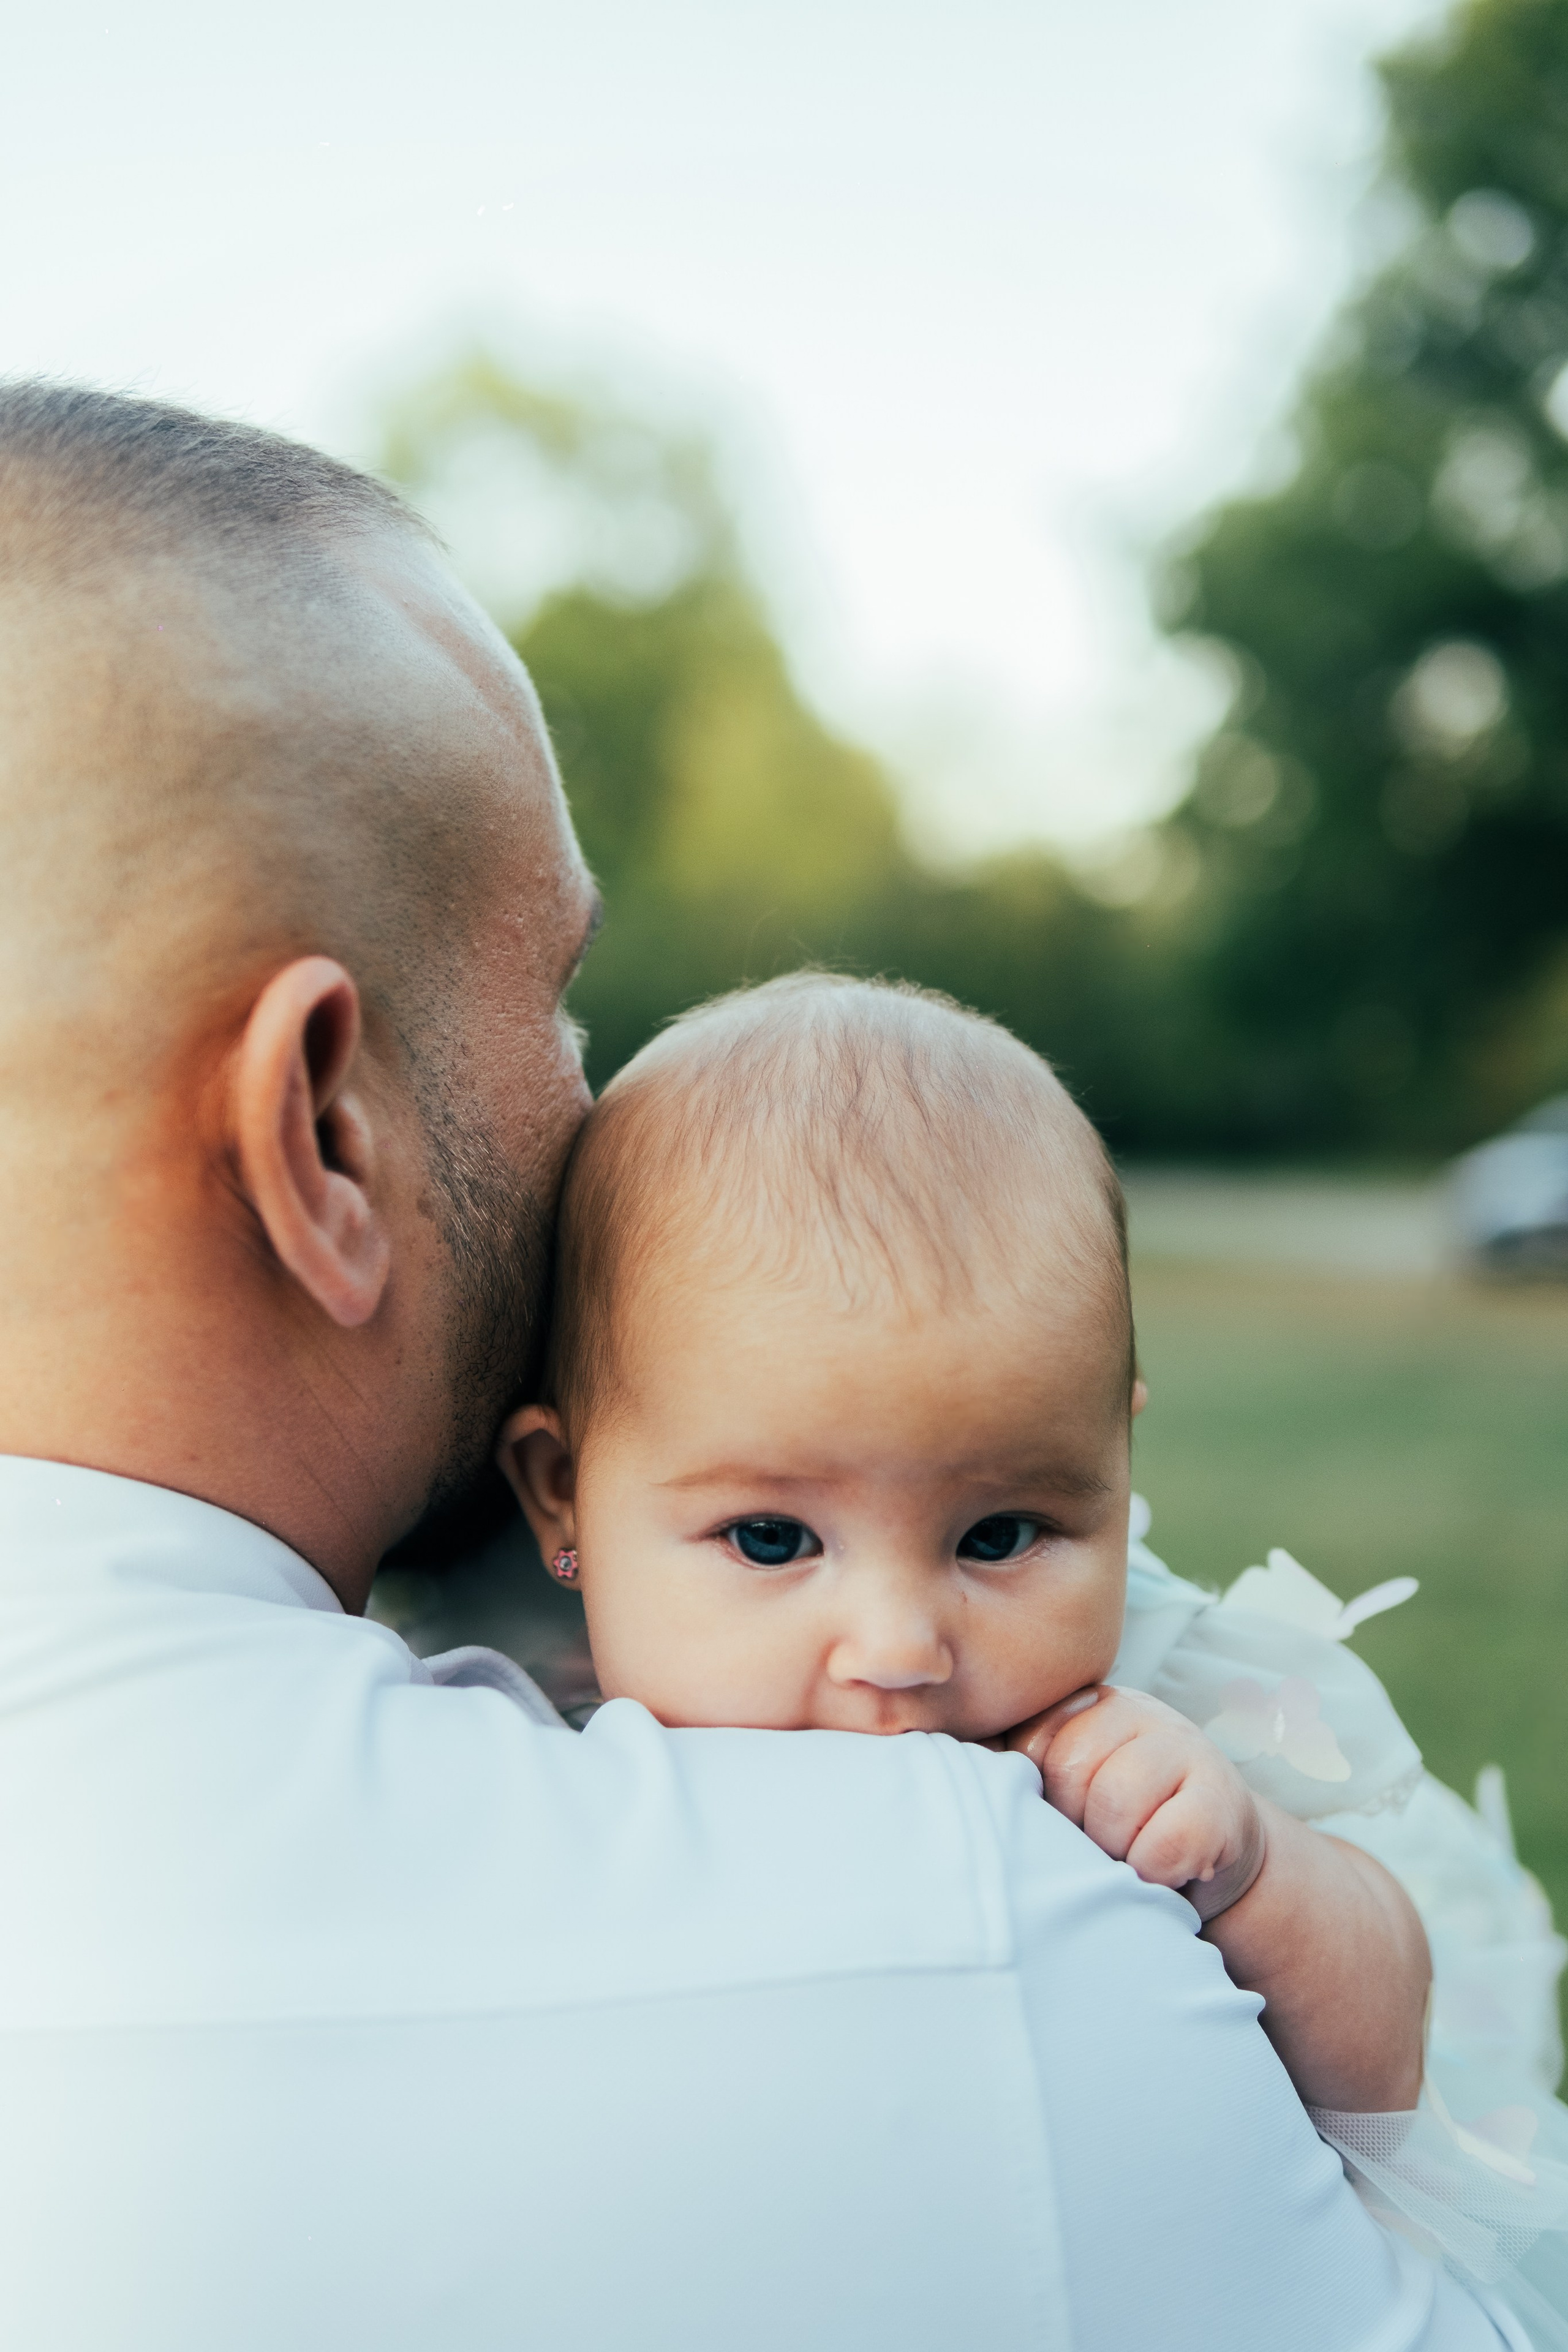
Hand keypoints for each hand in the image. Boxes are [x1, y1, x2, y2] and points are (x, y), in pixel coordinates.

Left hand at [1006, 1685, 1265, 1921]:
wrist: (1212, 1856)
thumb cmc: (1114, 1826)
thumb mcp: (1060, 1787)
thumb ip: (1006, 1765)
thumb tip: (923, 1752)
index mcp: (1082, 1705)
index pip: (1028, 1744)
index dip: (1037, 1798)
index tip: (1060, 1817)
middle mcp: (1133, 1709)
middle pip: (1069, 1771)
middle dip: (1076, 1826)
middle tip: (1099, 1841)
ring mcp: (1183, 1745)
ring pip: (1115, 1805)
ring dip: (1117, 1851)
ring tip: (1129, 1853)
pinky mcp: (1221, 1798)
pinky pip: (1164, 1845)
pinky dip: (1155, 1872)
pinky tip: (1164, 1868)